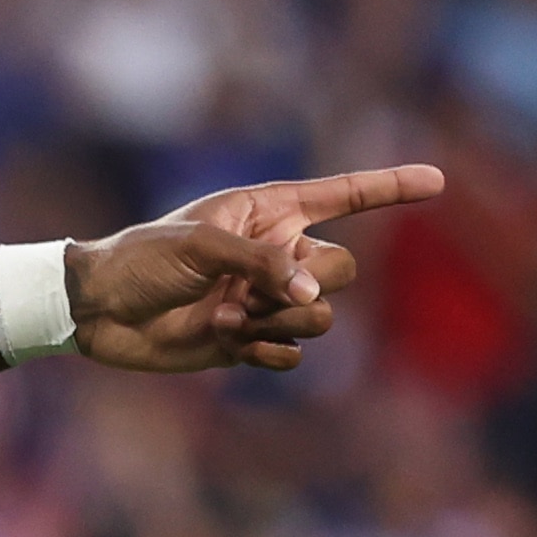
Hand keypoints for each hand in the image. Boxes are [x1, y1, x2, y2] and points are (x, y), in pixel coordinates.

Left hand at [67, 164, 445, 374]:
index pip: (343, 196)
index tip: (438, 182)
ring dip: (277, 321)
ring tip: (225, 316)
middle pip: (342, 271)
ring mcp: (266, 300)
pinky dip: (266, 352)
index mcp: (268, 212)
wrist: (99, 312)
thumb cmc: (141, 260)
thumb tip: (313, 296)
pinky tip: (228, 343)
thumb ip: (263, 265)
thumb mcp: (201, 248)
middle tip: (250, 292)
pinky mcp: (249, 342)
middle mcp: (277, 254)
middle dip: (308, 285)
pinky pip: (292, 354)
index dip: (390, 188)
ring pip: (320, 317)